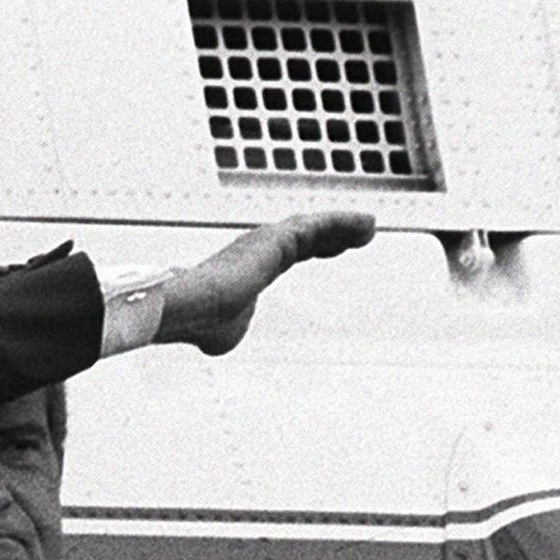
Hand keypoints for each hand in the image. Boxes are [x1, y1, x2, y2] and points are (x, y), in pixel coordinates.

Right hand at [156, 211, 375, 355]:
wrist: (191, 310)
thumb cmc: (200, 323)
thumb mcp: (223, 335)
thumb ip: (234, 328)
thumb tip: (224, 336)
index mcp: (247, 268)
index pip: (287, 254)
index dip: (312, 248)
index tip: (331, 247)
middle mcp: (258, 249)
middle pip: (305, 238)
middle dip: (332, 234)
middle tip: (356, 234)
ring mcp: (267, 240)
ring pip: (316, 230)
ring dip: (343, 227)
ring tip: (369, 228)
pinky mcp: (279, 238)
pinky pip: (321, 227)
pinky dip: (345, 223)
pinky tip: (367, 226)